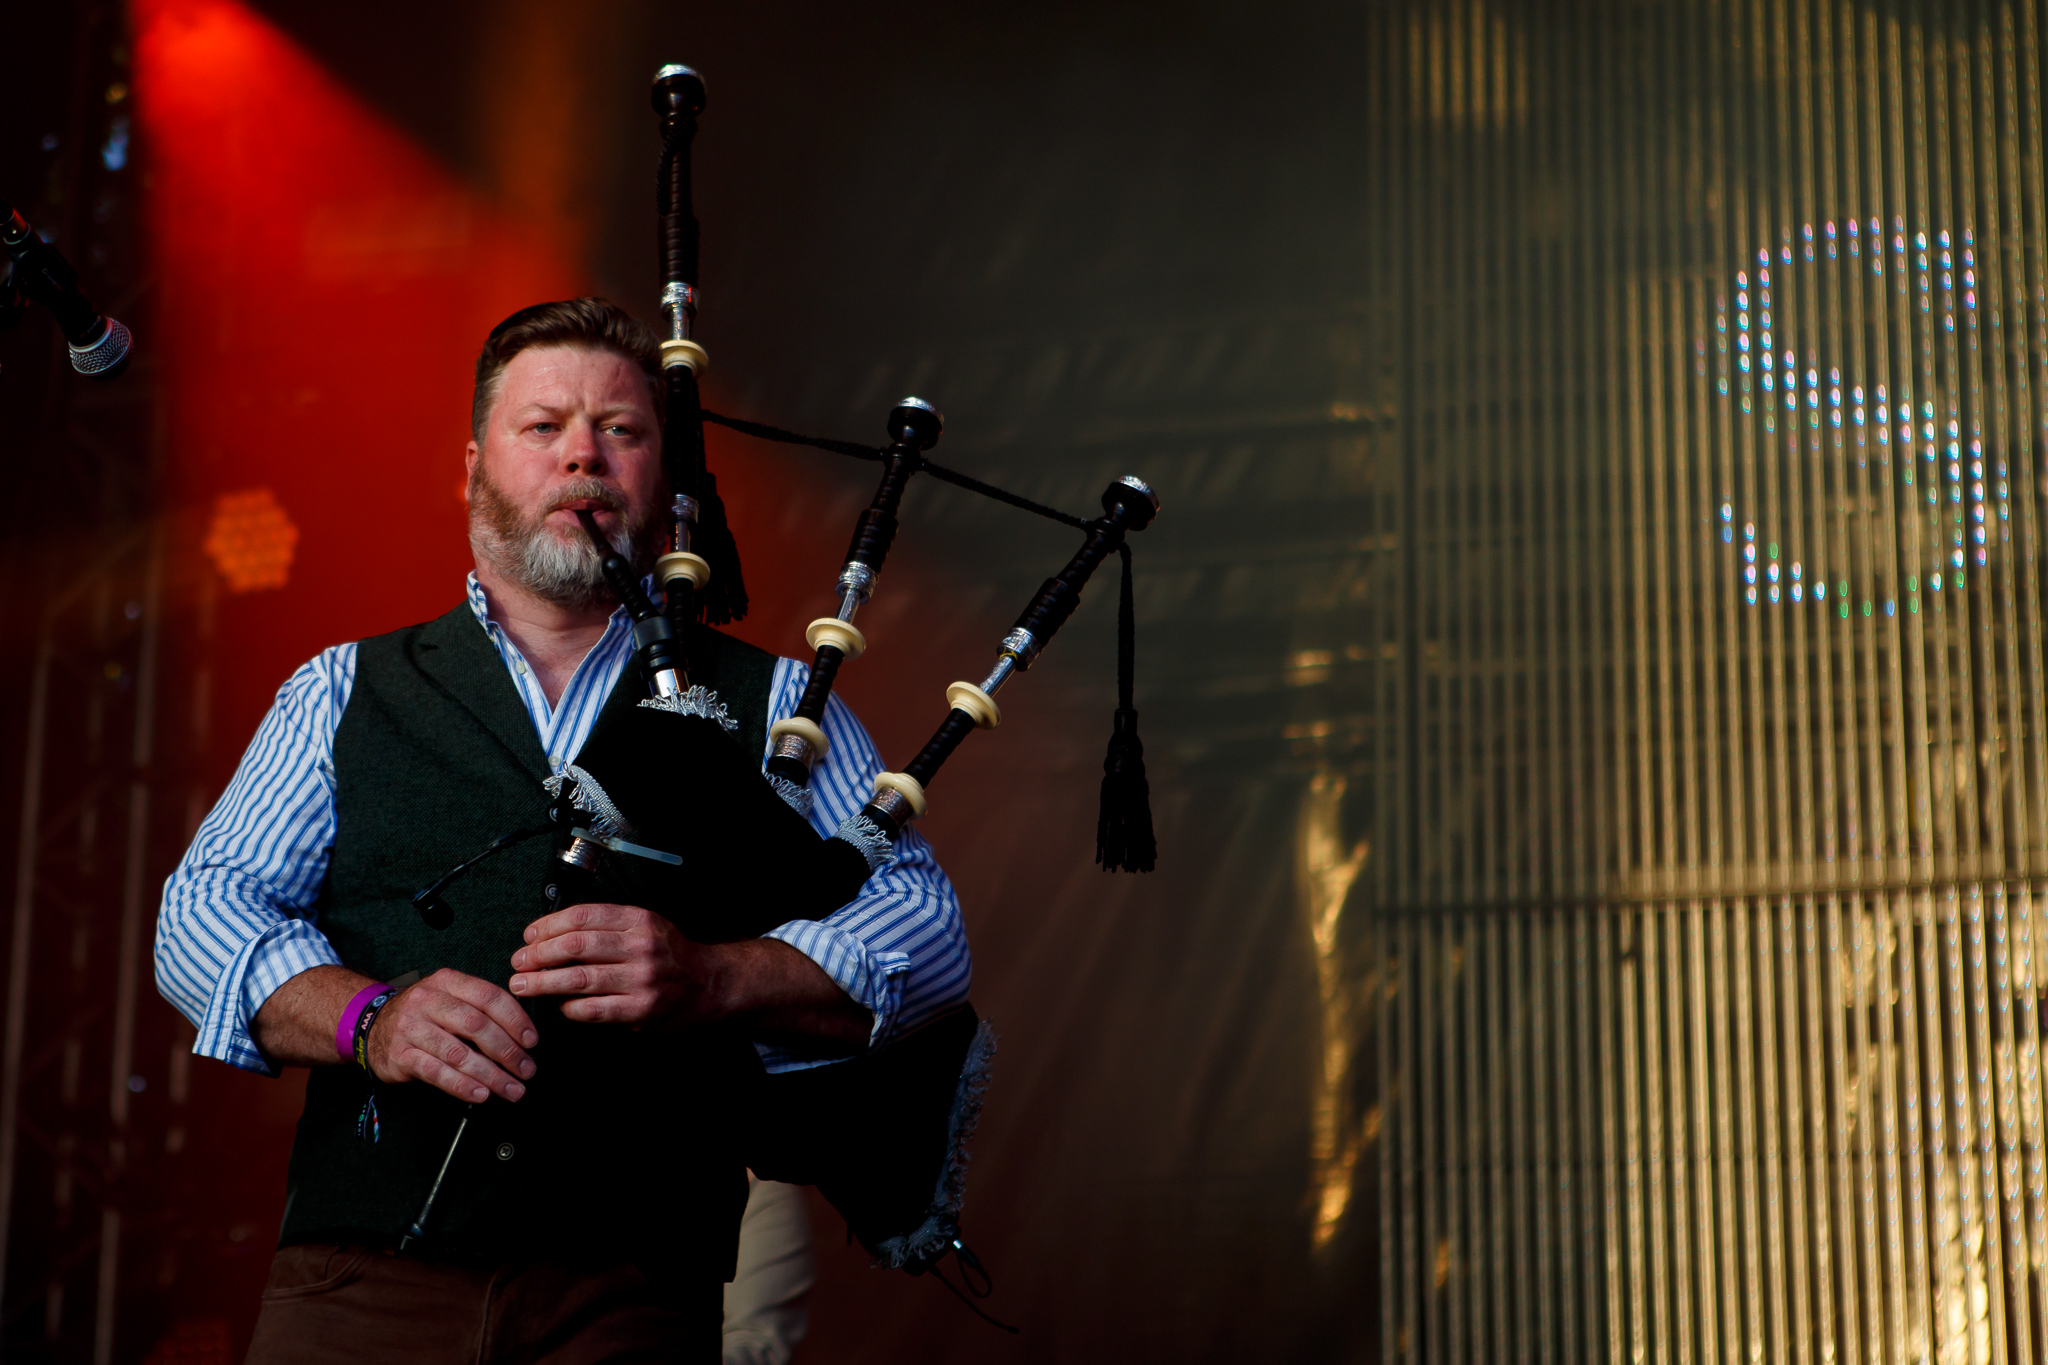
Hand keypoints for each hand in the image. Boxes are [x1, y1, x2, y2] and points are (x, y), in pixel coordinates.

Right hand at [364, 969, 538, 1103]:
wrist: (371, 1026)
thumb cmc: (424, 1014)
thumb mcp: (449, 997)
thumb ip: (481, 1008)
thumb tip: (522, 1035)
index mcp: (447, 982)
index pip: (489, 997)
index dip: (515, 1020)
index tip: (532, 1041)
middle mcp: (428, 1001)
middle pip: (476, 1026)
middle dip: (508, 1051)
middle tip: (526, 1070)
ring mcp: (411, 1028)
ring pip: (458, 1053)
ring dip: (491, 1075)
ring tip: (511, 1089)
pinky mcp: (400, 1055)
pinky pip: (437, 1073)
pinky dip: (462, 1085)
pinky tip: (481, 1094)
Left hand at [510, 902, 718, 1028]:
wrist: (706, 983)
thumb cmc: (668, 954)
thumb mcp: (644, 925)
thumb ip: (606, 926)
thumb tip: (550, 933)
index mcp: (638, 920)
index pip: (582, 917)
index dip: (548, 926)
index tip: (530, 936)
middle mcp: (641, 946)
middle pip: (575, 945)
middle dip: (538, 955)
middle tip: (520, 962)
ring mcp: (641, 979)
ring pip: (578, 978)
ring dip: (543, 983)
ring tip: (524, 985)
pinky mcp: (639, 1009)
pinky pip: (592, 1009)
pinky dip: (569, 1008)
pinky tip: (560, 1005)